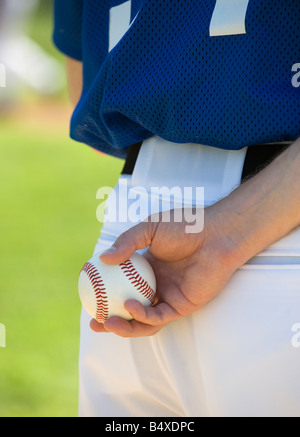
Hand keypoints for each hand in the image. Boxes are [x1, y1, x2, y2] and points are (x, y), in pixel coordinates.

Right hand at [90, 207, 242, 336]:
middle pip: (130, 310)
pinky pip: (159, 316)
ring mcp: (169, 297)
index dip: (104, 294)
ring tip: (106, 323)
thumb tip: (102, 258)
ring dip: (125, 327)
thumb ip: (127, 243)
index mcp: (147, 269)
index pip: (122, 286)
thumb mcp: (149, 228)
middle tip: (93, 321)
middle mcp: (157, 286)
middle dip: (111, 320)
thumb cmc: (185, 226)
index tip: (86, 295)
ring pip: (143, 320)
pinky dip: (144, 315)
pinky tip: (131, 306)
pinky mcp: (182, 306)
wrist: (215, 234)